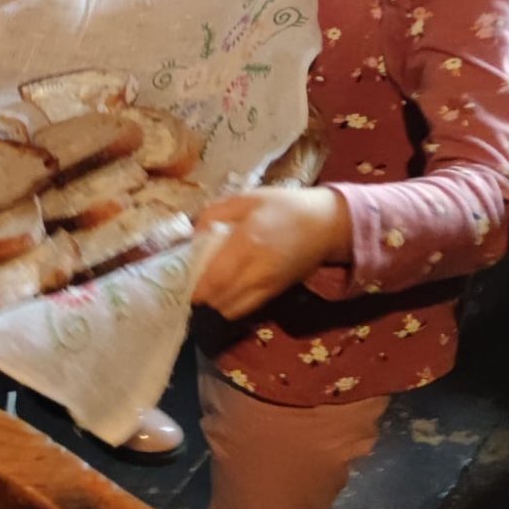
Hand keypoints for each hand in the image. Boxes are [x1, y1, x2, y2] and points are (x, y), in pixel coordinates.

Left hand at [190, 187, 351, 321]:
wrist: (326, 224)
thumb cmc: (283, 207)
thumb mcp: (245, 198)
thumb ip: (213, 214)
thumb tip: (193, 235)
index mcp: (247, 242)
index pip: (215, 278)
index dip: (196, 289)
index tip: (181, 287)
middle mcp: (257, 269)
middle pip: (222, 299)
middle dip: (202, 301)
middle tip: (187, 292)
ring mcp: (268, 285)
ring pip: (234, 309)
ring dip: (215, 307)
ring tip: (203, 296)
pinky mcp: (277, 293)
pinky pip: (248, 308)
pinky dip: (231, 307)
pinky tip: (222, 297)